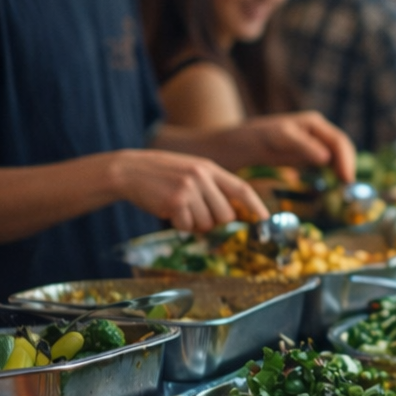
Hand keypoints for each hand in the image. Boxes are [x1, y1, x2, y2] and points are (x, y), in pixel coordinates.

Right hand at [109, 149, 266, 232]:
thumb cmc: (163, 175)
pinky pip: (187, 226)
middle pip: (225, 214)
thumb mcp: (192, 171)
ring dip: (193, 224)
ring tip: (179, 208)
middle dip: (214, 222)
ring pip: (206, 224)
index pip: (241, 189)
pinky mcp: (175, 201)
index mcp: (210, 168)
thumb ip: (213, 187)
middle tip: (195, 213)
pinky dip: (179, 225)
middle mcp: (203, 176)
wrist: (128, 170)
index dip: (256, 207)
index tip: (266, 221)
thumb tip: (232, 216)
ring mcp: (189, 188)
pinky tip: (168, 210)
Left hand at [236, 112, 355, 181]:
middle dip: (347, 167)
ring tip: (343, 191)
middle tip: (348, 189)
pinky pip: (326, 166)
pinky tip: (332, 189)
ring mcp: (313, 145)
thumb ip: (302, 145)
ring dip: (342, 173)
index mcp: (313, 123)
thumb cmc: (255, 137)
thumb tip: (326, 158)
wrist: (236, 143)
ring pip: (336, 159)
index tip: (347, 179)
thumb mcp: (278, 138)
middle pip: (341, 149)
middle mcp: (317, 132)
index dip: (346, 160)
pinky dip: (332, 176)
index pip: (338, 141)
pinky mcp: (307, 158)